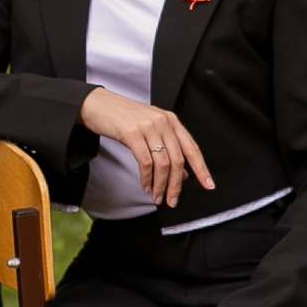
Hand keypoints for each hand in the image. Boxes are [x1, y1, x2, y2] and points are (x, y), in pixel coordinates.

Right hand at [80, 88, 213, 206]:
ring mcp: (148, 126)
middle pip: (178, 160)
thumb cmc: (124, 119)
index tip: (208, 185)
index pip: (192, 148)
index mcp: (172, 121)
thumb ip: (168, 149)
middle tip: (172, 201)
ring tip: (157, 197)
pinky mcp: (132, 132)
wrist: (97, 105)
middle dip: (176, 185)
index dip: (202, 168)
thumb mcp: (150, 131)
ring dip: (161, 185)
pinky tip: (146, 186)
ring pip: (163, 163)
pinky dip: (147, 178)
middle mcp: (163, 122)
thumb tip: (184, 175)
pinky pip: (145, 162)